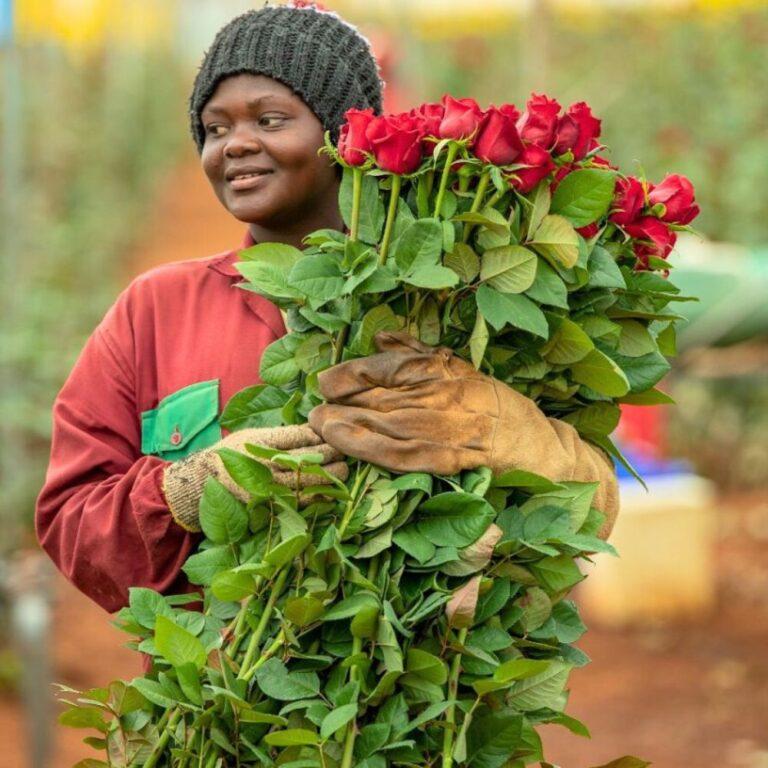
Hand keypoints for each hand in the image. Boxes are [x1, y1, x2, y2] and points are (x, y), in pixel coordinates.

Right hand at [163, 424, 347, 531]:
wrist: (205, 481)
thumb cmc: (233, 452)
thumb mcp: (254, 435)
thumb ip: (282, 434)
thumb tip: (315, 429)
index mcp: (261, 443)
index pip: (297, 437)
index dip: (319, 435)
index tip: (332, 432)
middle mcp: (265, 465)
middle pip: (306, 459)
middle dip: (330, 454)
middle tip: (346, 450)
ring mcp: (268, 487)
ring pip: (307, 481)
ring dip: (330, 476)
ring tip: (344, 469)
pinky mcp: (270, 504)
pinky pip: (300, 502)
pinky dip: (319, 496)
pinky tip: (331, 491)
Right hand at [309, 331, 617, 536]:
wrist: (566, 461)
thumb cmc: (530, 501)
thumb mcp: (506, 530)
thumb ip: (476, 558)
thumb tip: (451, 611)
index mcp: (466, 457)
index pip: (400, 446)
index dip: (359, 439)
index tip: (327, 432)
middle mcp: (463, 418)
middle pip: (396, 410)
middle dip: (351, 409)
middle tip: (315, 411)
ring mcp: (469, 389)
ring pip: (408, 378)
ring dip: (365, 376)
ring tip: (329, 379)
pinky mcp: (474, 372)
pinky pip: (432, 355)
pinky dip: (406, 348)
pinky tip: (380, 340)